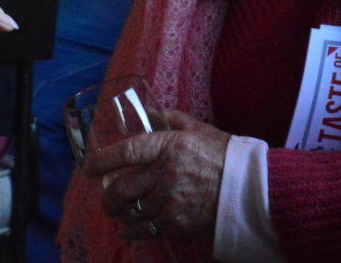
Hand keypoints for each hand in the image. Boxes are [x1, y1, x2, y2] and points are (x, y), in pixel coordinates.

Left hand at [85, 110, 229, 240]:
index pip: (126, 152)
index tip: (89, 167)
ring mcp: (171, 200)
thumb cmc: (225, 156)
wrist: (252, 189)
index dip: (102, 160)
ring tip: (117, 212)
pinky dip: (132, 232)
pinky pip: (147, 229)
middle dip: (107, 197)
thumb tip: (151, 109)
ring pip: (132, 211)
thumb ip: (173, 119)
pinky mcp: (179, 222)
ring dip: (120, 213)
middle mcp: (165, 174)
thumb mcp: (199, 130)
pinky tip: (126, 231)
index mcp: (168, 146)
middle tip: (105, 198)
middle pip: (122, 188)